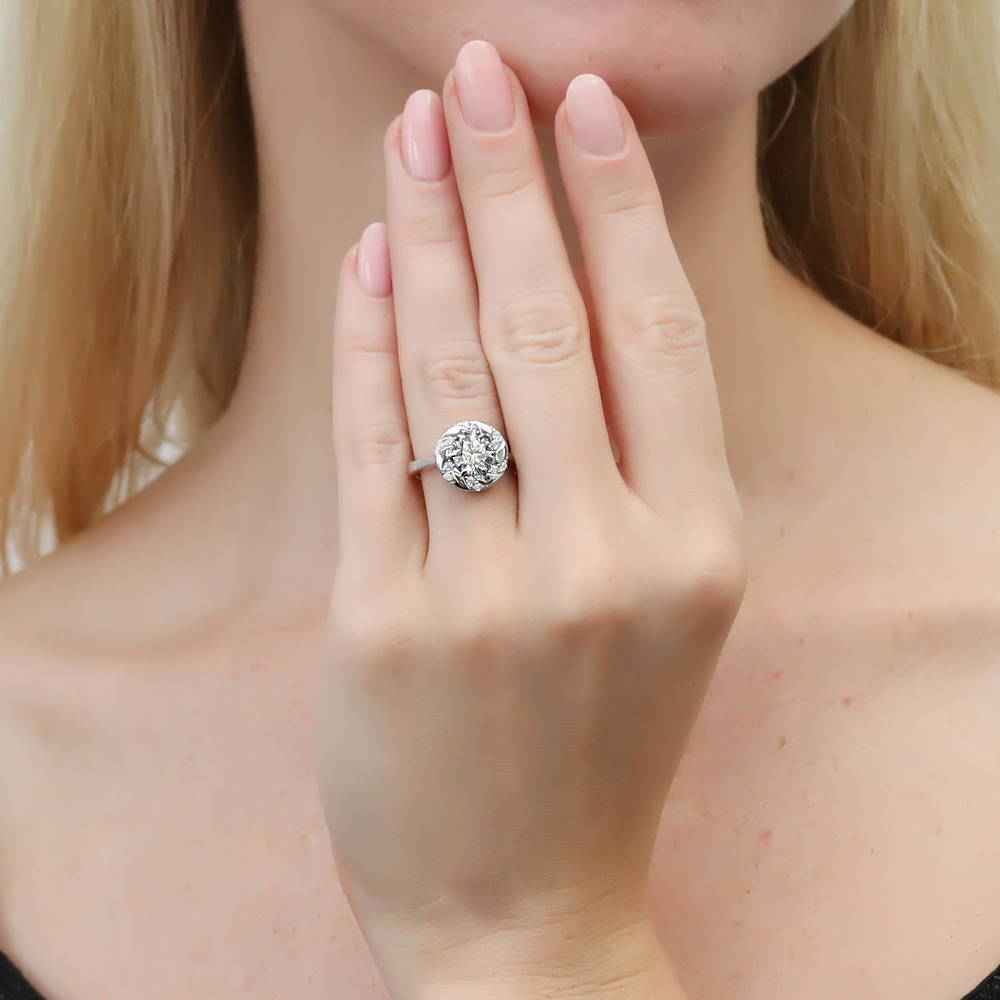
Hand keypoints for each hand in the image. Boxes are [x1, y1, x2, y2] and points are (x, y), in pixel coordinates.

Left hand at [319, 39, 745, 998]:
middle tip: (480, 72)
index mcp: (699, 547)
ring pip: (452, 368)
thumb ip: (632, 467)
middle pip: (550, 323)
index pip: (657, 332)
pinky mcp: (386, 622)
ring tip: (412, 137)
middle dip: (506, 181)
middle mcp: (605, 559)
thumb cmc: (598, 748)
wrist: (526, 910)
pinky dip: (364, 342)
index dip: (617, 203)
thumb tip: (564, 301)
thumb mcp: (663, 607)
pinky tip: (362, 263)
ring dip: (424, 235)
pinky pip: (371, 446)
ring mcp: (489, 592)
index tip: (584, 104)